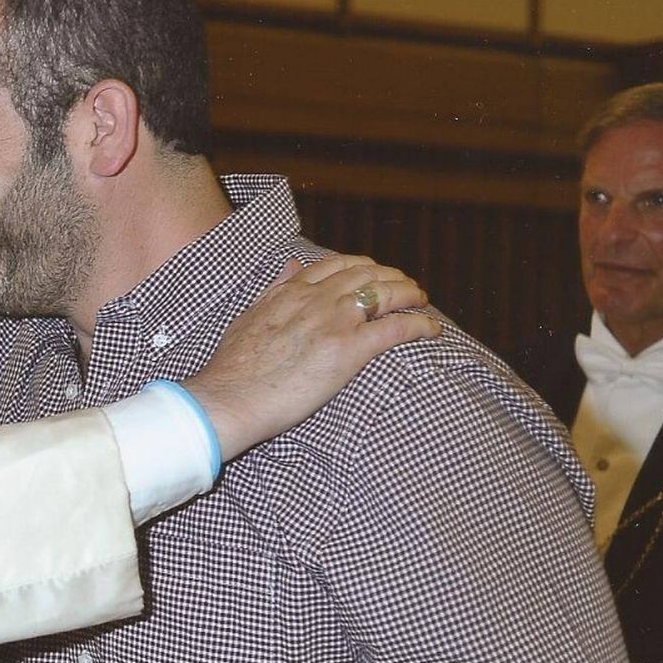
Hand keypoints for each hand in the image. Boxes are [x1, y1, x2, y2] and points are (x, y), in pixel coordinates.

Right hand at [182, 255, 439, 460]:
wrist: (230, 397)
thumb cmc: (233, 367)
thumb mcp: (249, 316)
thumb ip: (274, 289)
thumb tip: (292, 266)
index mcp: (291, 292)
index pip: (337, 265)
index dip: (363, 266)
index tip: (374, 274)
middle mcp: (316, 300)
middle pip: (367, 274)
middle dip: (393, 276)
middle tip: (406, 288)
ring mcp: (334, 323)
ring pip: (386, 294)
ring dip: (411, 294)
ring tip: (422, 301)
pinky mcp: (349, 351)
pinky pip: (396, 329)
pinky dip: (420, 325)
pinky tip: (432, 329)